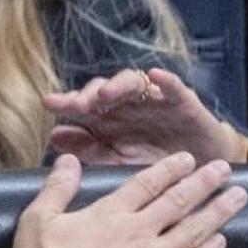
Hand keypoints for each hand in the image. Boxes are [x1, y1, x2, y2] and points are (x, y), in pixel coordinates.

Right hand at [12, 152, 245, 247]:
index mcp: (110, 213)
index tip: (188, 158)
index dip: (169, 169)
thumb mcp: (38, 221)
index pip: (146, 184)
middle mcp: (140, 231)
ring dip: (218, 211)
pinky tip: (221, 240)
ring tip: (238, 197)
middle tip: (225, 168)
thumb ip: (57, 188)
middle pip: (178, 201)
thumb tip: (68, 159)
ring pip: (194, 229)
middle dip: (204, 182)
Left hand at [44, 67, 244, 164]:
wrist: (197, 171)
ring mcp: (154, 101)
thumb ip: (88, 150)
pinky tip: (156, 75)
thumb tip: (55, 136)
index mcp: (106, 119)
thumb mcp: (117, 162)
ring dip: (118, 85)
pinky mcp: (182, 103)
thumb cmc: (151, 165)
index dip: (66, 102)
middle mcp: (126, 105)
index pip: (82, 106)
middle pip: (103, 91)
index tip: (50, 103)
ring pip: (133, 83)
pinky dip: (166, 80)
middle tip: (76, 104)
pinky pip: (174, 88)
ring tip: (105, 92)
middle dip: (88, 94)